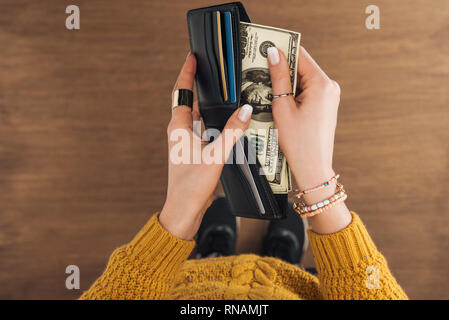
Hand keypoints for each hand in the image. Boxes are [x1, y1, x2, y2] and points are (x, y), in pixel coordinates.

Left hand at [159, 53, 252, 239]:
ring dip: (204, 101)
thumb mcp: (215, 155)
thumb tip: (246, 110)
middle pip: (187, 100)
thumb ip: (232, 131)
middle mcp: (179, 131)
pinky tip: (222, 119)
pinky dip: (210, 118)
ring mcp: (184, 141)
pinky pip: (201, 127)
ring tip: (218, 89)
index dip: (187, 72)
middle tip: (209, 68)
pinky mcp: (191, 151)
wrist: (182, 210)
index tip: (193, 56)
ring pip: (194, 114)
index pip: (182, 92)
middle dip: (196, 82)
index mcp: (178, 127)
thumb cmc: (191, 186)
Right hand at [267, 46, 350, 233]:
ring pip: (302, 79)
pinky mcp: (324, 106)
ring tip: (266, 89)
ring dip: (285, 82)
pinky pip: (306, 91)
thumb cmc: (299, 143)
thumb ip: (278, 78)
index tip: (265, 47)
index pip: (300, 54)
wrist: (313, 168)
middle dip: (281, 68)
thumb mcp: (282, 107)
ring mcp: (328, 97)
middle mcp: (329, 87)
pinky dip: (292, 93)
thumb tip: (273, 54)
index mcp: (322, 84)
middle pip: (302, 66)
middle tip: (260, 70)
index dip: (281, 50)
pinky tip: (277, 101)